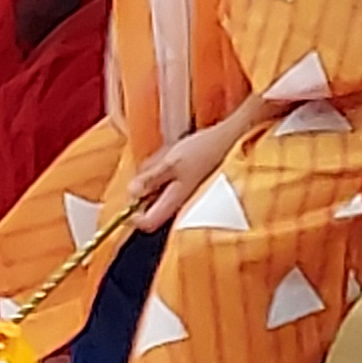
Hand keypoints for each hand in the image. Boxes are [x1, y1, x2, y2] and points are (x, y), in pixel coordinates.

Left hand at [128, 120, 246, 230]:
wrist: (232, 139)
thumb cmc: (204, 151)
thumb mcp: (170, 162)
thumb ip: (150, 179)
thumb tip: (131, 194)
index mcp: (176, 201)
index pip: (148, 223)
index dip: (133, 214)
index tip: (129, 196)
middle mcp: (182, 203)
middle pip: (150, 205)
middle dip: (145, 185)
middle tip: (155, 164)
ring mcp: (187, 194)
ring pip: (158, 189)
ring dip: (156, 173)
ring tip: (168, 155)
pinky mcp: (190, 183)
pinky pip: (169, 180)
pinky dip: (166, 168)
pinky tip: (175, 154)